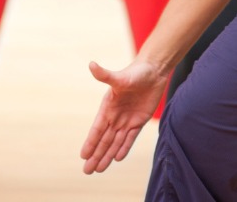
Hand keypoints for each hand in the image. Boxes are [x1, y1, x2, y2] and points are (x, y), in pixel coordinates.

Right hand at [81, 59, 167, 173]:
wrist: (154, 70)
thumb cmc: (135, 72)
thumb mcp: (120, 76)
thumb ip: (105, 75)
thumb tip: (91, 64)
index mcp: (108, 107)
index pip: (97, 129)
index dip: (90, 142)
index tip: (82, 155)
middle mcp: (115, 115)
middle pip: (104, 139)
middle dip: (96, 155)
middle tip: (87, 171)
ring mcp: (127, 119)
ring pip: (115, 142)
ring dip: (107, 155)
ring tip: (98, 170)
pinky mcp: (139, 121)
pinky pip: (130, 138)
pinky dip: (124, 148)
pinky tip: (117, 158)